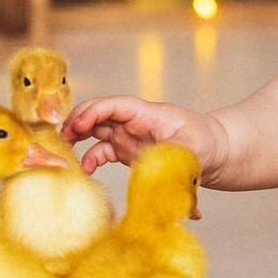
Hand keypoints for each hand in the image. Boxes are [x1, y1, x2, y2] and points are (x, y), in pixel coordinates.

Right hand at [67, 94, 218, 175]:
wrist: (216, 152)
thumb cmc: (207, 142)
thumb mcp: (192, 150)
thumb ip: (171, 160)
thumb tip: (153, 172)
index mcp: (147, 114)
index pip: (116, 105)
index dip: (94, 111)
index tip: (78, 125)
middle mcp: (134, 122)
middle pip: (99, 113)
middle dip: (78, 121)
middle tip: (61, 137)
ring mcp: (129, 136)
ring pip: (96, 130)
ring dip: (78, 136)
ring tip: (64, 148)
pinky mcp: (128, 152)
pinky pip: (102, 151)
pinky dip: (90, 158)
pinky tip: (84, 170)